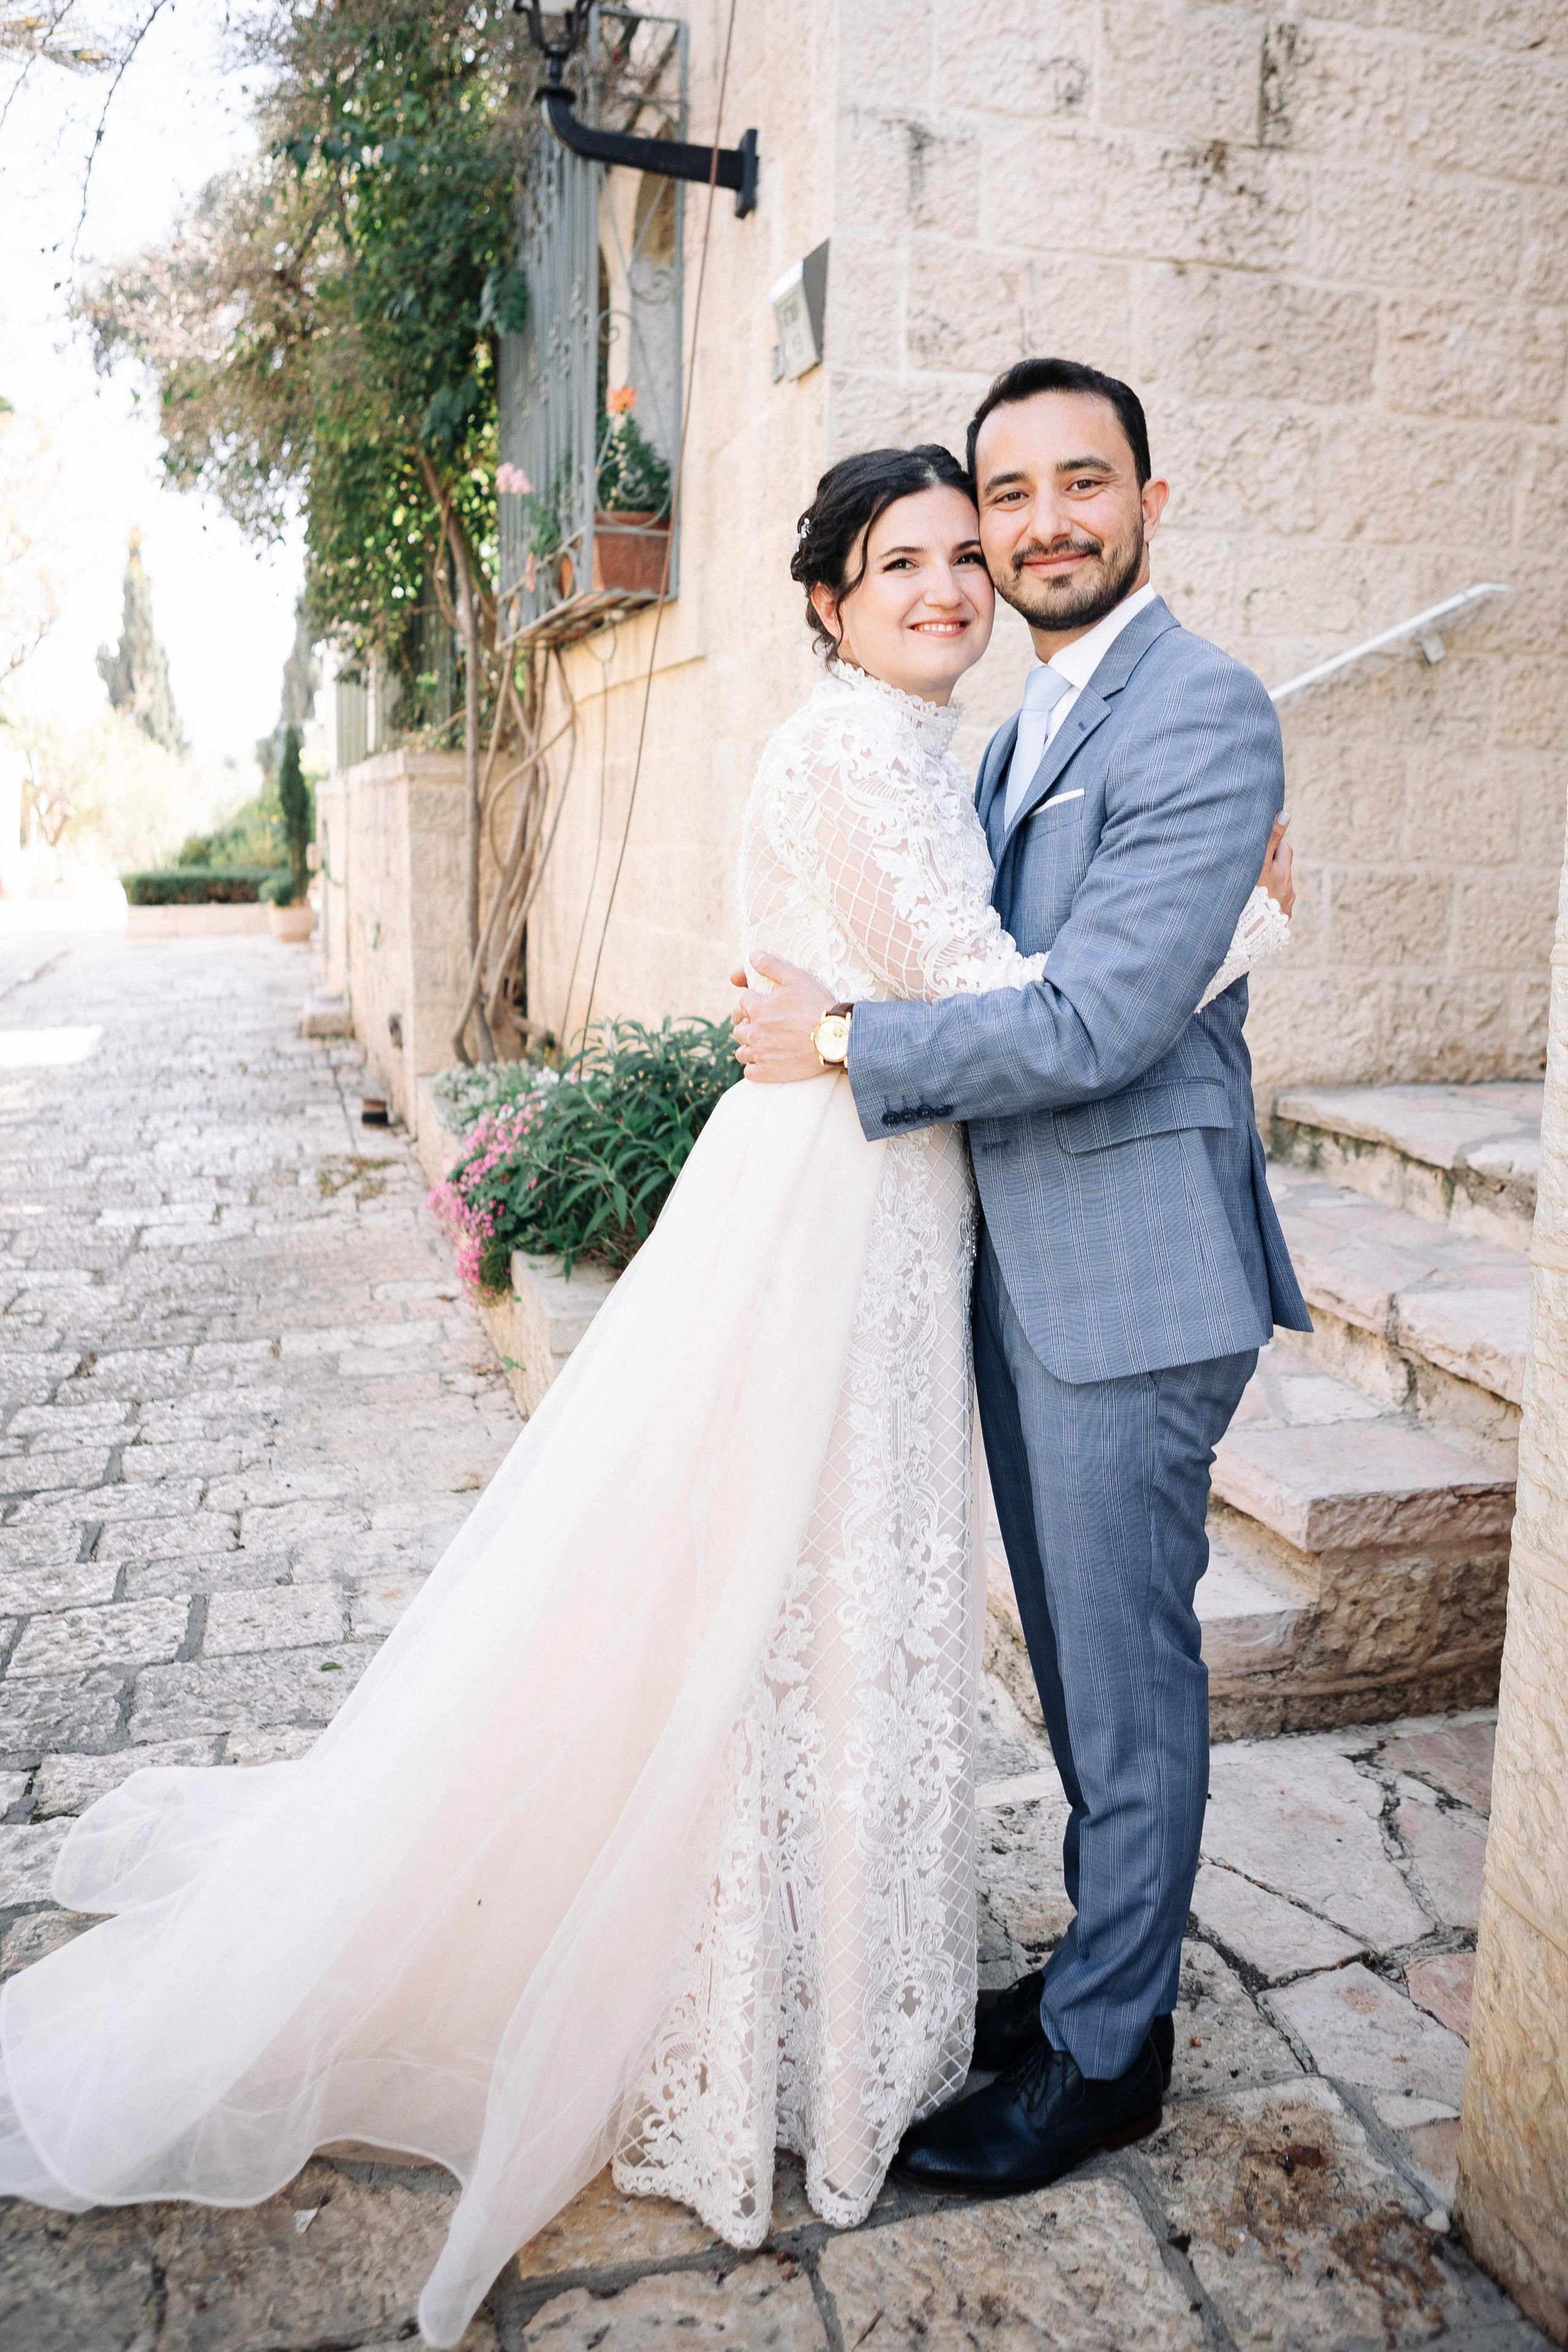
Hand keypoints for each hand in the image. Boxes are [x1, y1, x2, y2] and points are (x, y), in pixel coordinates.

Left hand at [729, 953, 834, 1083]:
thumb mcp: (797, 978)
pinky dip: (753, 1067)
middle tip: (759, 1025)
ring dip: (748, 1046)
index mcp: (758, 1008)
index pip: (741, 1003)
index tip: (756, 1006)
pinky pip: (749, 1072)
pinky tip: (764, 1061)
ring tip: (761, 1044)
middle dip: (746, 1025)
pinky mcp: (768, 1072)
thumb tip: (752, 955)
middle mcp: (755, 1031)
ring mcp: (761, 1054)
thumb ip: (772, 966)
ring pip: (741, 1051)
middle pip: (738, 1029)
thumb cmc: (818, 1005)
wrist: (836, 1038)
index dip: (748, 1003)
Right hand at [1259, 812, 1294, 919]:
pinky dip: (1266, 905)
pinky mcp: (1279, 925)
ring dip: (1269, 886)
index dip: (1273, 844)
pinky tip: (1254, 909)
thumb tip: (1285, 814)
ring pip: (1278, 890)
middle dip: (1272, 864)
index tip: (1260, 843)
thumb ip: (1270, 840)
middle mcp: (1287, 890)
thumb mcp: (1259, 864)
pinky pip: (1274, 910)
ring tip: (1251, 889)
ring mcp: (1284, 909)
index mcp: (1281, 874)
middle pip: (1283, 870)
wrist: (1248, 937)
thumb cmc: (1250, 897)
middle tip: (1254, 863)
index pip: (1283, 849)